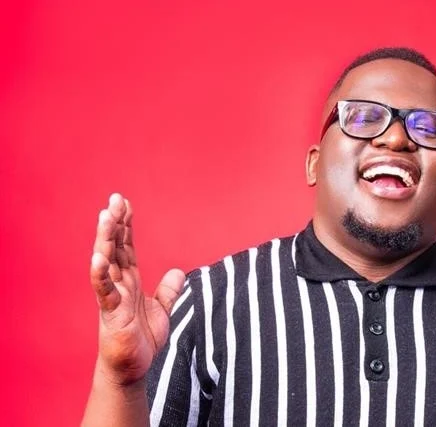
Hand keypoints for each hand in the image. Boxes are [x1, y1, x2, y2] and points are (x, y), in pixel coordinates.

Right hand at [90, 193, 184, 385]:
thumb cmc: (142, 339)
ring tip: (105, 216)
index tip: (124, 202)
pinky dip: (101, 274)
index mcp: (130, 280)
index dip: (126, 225)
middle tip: (114, 199)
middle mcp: (119, 284)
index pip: (126, 246)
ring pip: (107, 263)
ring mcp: (113, 297)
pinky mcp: (111, 313)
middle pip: (115, 247)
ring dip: (105, 239)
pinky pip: (104, 291)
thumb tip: (179, 271)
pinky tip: (98, 257)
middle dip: (114, 223)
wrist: (133, 368)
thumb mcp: (162, 309)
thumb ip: (169, 290)